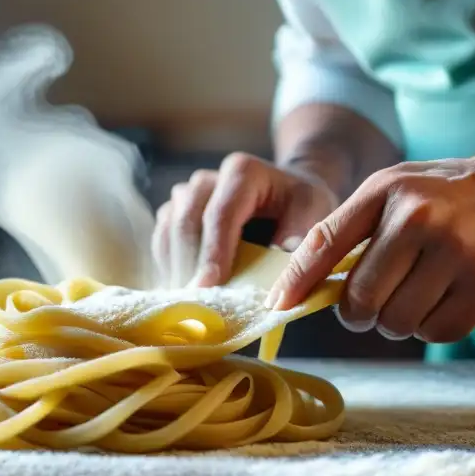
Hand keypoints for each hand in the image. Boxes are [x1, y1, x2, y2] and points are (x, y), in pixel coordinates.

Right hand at [152, 152, 339, 288]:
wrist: (286, 193)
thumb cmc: (300, 206)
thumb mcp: (313, 212)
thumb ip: (300, 236)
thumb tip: (279, 264)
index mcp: (242, 172)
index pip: (220, 214)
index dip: (212, 252)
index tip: (208, 286)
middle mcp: (208, 179)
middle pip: (186, 221)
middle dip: (188, 264)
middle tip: (192, 303)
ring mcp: (187, 194)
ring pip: (168, 229)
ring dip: (174, 267)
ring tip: (185, 302)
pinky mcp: (175, 212)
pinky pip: (161, 239)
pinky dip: (168, 266)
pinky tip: (180, 291)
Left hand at [268, 158, 474, 343]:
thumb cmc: (438, 196)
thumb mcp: (388, 189)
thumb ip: (343, 229)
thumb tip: (294, 283)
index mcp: (389, 193)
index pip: (327, 244)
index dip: (298, 282)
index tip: (279, 305)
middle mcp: (423, 221)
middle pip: (362, 300)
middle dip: (357, 312)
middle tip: (367, 305)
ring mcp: (459, 256)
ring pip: (398, 324)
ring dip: (394, 322)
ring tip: (408, 296)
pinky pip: (436, 334)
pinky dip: (429, 328)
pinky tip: (437, 301)